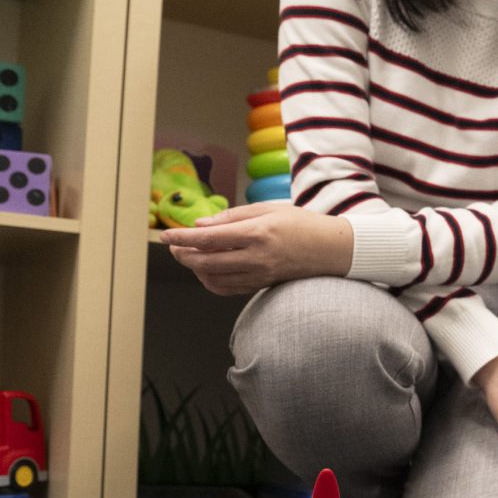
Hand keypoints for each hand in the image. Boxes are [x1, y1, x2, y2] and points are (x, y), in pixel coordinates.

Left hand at [160, 202, 352, 295]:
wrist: (331, 249)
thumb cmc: (301, 224)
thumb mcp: (268, 208)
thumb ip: (232, 216)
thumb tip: (200, 226)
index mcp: (257, 232)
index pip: (209, 238)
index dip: (182, 238)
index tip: (166, 236)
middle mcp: (257, 256)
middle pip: (206, 261)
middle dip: (184, 255)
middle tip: (174, 247)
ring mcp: (260, 274)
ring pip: (214, 278)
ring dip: (195, 269)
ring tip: (189, 257)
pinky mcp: (262, 285)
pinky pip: (228, 288)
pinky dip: (211, 281)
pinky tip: (207, 270)